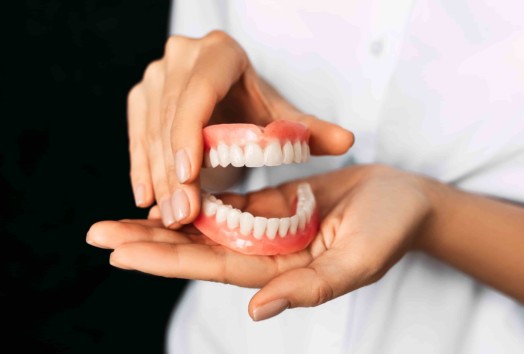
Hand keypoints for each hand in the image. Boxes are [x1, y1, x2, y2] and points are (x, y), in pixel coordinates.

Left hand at [87, 164, 434, 320]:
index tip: (121, 250)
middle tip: (97, 233)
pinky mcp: (272, 203)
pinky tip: (169, 190)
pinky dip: (197, 196)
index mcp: (280, 272)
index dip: (167, 259)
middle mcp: (265, 252)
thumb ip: (310, 287)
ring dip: (165, 218)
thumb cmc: (390, 230)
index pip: (212, 267)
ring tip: (120, 212)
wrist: (405, 199)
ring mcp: (265, 227)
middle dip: (149, 241)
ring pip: (206, 223)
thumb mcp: (357, 260)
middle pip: (197, 248)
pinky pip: (227, 200)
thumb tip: (255, 310)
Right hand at [127, 30, 353, 227]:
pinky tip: (146, 198)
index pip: (199, 93)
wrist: (227, 94)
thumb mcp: (280, 116)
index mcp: (219, 54)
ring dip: (157, 177)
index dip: (189, 133)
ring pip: (149, 130)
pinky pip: (135, 136)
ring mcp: (156, 76)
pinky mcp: (142, 97)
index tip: (189, 176)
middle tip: (183, 215)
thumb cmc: (255, 105)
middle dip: (174, 171)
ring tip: (169, 215)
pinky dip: (141, 168)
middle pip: (170, 117)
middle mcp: (181, 58)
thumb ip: (309, 130)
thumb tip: (347, 142)